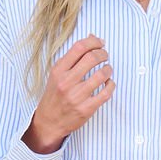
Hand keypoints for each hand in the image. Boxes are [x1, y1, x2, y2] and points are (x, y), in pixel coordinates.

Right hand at [23, 35, 114, 151]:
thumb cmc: (55, 95)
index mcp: (59, 71)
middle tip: (105, 56)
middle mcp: (67, 82)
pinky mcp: (86, 109)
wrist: (49, 122)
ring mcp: (77, 96)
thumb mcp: (57, 74)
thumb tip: (92, 37)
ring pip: (101, 75)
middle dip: (103, 54)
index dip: (93, 42)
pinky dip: (111, 85)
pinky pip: (106, 93)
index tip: (100, 43)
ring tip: (107, 69)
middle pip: (92, 58)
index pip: (79, 48)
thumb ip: (73, 57)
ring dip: (108, 69)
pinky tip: (108, 83)